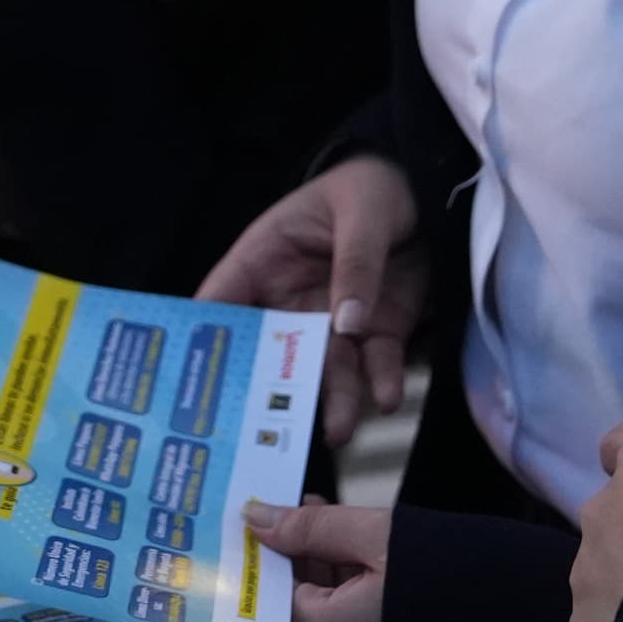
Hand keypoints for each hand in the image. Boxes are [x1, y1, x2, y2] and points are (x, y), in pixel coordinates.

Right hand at [198, 154, 423, 445]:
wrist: (427, 196)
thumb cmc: (372, 188)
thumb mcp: (362, 212)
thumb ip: (355, 262)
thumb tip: (346, 322)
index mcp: (264, 260)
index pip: (221, 302)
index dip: (204, 339)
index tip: (194, 381)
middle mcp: (290, 301)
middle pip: (270, 353)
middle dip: (268, 394)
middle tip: (265, 433)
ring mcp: (332, 321)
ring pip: (324, 370)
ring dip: (331, 401)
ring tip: (338, 430)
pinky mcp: (375, 332)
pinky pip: (375, 365)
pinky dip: (381, 382)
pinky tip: (386, 398)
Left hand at [243, 497, 387, 621]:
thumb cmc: (454, 588)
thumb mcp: (382, 540)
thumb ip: (314, 528)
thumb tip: (254, 517)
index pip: (270, 589)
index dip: (283, 547)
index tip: (300, 513)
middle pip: (298, 616)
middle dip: (313, 569)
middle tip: (335, 524)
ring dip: (337, 600)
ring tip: (370, 559)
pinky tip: (391, 602)